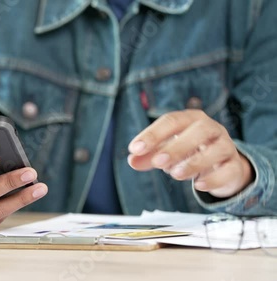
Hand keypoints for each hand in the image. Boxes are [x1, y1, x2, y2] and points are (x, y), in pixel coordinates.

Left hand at [127, 109, 254, 197]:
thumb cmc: (189, 151)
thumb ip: (149, 156)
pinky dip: (214, 178)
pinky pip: (228, 170)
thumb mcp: (166, 151)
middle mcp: (211, 128)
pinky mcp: (234, 166)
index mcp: (190, 119)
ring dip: (194, 163)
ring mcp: (226, 146)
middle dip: (176, 147)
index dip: (153, 134)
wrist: (221, 164)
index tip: (135, 149)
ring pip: (216, 150)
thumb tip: (132, 160)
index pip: (171, 121)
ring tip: (175, 174)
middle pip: (198, 131)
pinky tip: (199, 186)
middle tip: (158, 162)